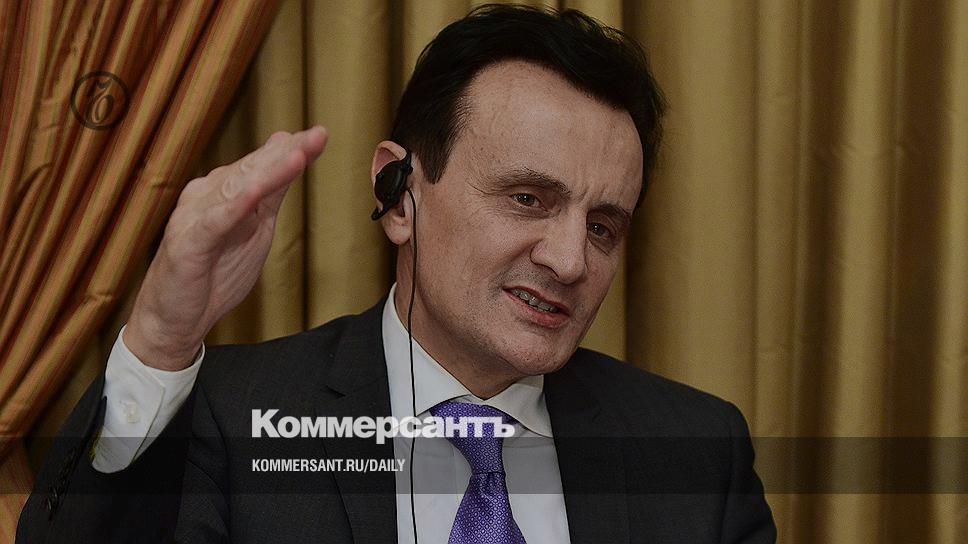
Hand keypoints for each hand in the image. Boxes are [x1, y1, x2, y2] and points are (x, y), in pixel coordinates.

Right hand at [124, 126, 328, 370]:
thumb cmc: (212, 276)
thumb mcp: (255, 231)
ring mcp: (195, 217)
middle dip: (286, 153)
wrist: (174, 319)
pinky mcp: (187, 243)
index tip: (320, 135)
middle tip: (316, 136)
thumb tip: (290, 153)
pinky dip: (236, 205)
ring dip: (268, 171)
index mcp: (225, 193)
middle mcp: (208, 197)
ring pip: (237, 189)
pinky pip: (215, 220)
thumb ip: (271, 195)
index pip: (262, 167)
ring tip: (297, 155)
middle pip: (252, 170)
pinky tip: (256, 192)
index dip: (292, 151)